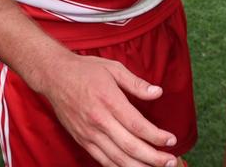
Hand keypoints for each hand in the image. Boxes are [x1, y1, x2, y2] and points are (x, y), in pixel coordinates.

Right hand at [33, 52, 177, 166]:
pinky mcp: (82, 140)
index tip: (171, 140)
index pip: (137, 125)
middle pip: (130, 146)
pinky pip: (103, 160)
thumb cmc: (84, 70)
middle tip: (171, 161)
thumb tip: (157, 92)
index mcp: (108, 100)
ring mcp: (89, 133)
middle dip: (154, 157)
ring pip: (117, 158)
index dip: (157, 136)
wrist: (53, 76)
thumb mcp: (113, 68)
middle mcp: (99, 120)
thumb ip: (136, 83)